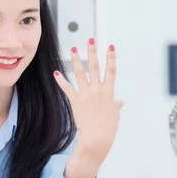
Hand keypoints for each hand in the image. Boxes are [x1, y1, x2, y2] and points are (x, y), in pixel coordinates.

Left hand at [54, 38, 123, 165]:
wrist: (98, 138)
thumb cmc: (108, 128)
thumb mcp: (115, 115)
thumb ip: (116, 106)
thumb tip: (120, 103)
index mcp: (109, 92)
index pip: (111, 71)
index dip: (111, 58)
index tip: (110, 46)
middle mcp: (98, 90)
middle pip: (95, 67)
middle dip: (92, 52)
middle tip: (90, 40)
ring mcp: (86, 95)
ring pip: (80, 73)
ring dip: (76, 60)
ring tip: (73, 49)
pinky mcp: (76, 101)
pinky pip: (68, 89)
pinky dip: (61, 81)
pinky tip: (56, 73)